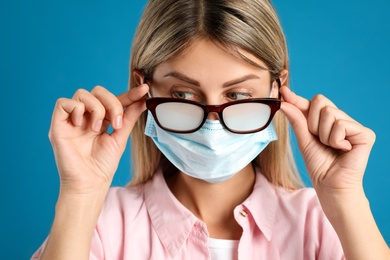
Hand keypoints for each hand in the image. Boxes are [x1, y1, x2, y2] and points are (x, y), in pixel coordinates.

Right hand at [48, 85, 148, 194]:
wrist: (90, 183)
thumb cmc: (103, 165)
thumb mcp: (120, 138)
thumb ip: (129, 118)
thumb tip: (143, 99)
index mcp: (102, 119)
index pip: (115, 100)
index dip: (129, 94)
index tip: (144, 89)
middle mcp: (86, 116)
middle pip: (97, 91)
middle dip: (112, 103)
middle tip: (115, 123)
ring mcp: (72, 119)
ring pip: (82, 94)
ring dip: (96, 108)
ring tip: (97, 128)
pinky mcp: (58, 125)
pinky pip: (63, 103)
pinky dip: (76, 109)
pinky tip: (81, 125)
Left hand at [279, 87, 374, 201]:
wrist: (329, 184)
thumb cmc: (319, 165)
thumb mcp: (303, 139)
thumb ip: (296, 120)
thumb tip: (284, 101)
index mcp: (326, 121)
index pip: (311, 103)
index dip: (297, 98)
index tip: (282, 90)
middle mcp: (341, 120)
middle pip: (321, 101)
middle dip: (313, 122)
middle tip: (320, 140)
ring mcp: (354, 126)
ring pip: (330, 113)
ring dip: (324, 135)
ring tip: (332, 147)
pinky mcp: (365, 133)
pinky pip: (341, 124)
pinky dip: (336, 140)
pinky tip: (343, 150)